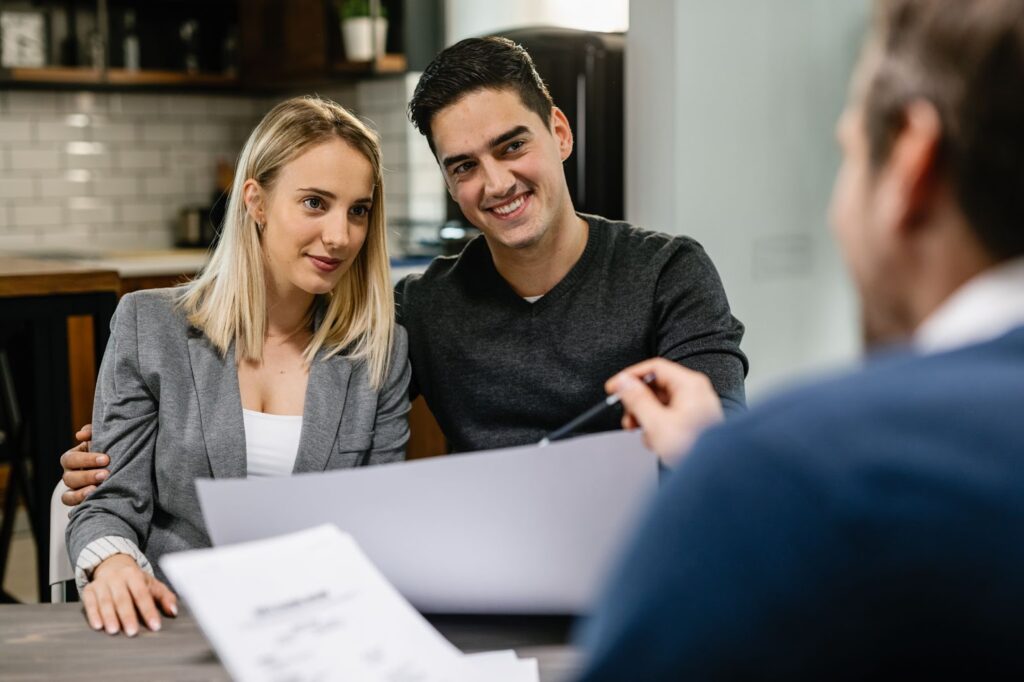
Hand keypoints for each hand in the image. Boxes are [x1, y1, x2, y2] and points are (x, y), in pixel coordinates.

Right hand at [60, 424, 109, 505]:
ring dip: (82, 493)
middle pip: (70, 477)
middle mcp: (70, 474)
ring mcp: (74, 490)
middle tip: (106, 474)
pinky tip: (94, 499)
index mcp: (73, 458)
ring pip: (68, 495)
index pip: (71, 459)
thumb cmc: (108, 449)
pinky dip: (80, 503)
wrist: (121, 466)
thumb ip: (92, 432)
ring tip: (98, 489)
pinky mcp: (80, 502)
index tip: (106, 459)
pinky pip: (73, 506)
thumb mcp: (102, 438)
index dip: (86, 459)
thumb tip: (80, 435)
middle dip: (88, 476)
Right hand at [81, 554, 177, 635]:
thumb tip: (173, 611)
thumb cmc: (135, 580)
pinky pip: (89, 603)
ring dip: (109, 616)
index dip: (149, 610)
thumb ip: (165, 597)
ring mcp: (101, 583)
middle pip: (122, 598)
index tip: (155, 626)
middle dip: (127, 615)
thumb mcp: (152, 584)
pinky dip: (93, 614)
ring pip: (105, 601)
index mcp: (134, 575)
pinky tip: (97, 626)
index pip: (142, 594)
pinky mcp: (88, 590)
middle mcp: (117, 578)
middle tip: (132, 632)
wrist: (112, 565)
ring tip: (114, 630)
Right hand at [606, 358, 724, 465]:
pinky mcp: (694, 421)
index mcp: (689, 385)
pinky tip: (655, 440)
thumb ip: (637, 399)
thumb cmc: (694, 449)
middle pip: (656, 386)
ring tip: (641, 431)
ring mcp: (696, 406)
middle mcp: (695, 392)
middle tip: (628, 416)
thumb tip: (623, 382)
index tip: (614, 387)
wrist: (714, 473)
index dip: (631, 376)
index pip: (654, 368)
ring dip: (646, 416)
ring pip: (661, 402)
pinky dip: (657, 425)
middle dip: (637, 402)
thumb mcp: (657, 423)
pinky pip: (669, 415)